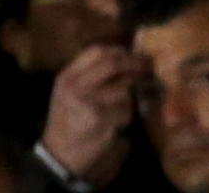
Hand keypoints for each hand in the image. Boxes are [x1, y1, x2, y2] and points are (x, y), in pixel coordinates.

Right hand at [40, 44, 145, 184]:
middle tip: (148, 68)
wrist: (60, 157)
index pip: (97, 51)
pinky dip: (126, 117)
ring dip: (131, 97)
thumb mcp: (71, 94)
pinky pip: (125, 111)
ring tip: (121, 108)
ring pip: (124, 88)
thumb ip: (92, 75)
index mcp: (67, 77)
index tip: (134, 56)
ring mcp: (87, 102)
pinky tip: (115, 124)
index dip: (121, 51)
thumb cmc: (70, 123)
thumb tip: (128, 56)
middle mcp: (75, 86)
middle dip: (135, 64)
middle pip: (113, 63)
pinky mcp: (100, 119)